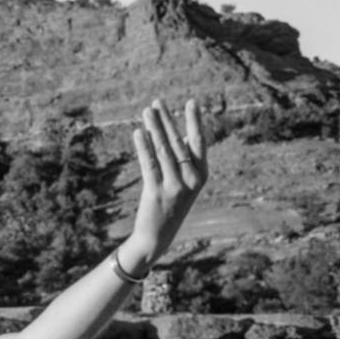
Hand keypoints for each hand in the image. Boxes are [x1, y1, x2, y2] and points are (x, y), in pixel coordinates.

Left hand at [124, 98, 208, 268]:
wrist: (157, 236)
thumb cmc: (170, 206)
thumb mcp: (183, 184)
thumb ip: (184, 161)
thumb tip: (181, 135)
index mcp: (201, 174)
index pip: (199, 142)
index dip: (195, 121)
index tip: (191, 102)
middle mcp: (191, 179)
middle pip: (178, 142)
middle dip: (166, 120)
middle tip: (157, 102)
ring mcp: (174, 186)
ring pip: (163, 150)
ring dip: (153, 128)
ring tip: (146, 111)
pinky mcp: (156, 192)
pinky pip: (149, 164)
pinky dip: (143, 146)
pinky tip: (138, 132)